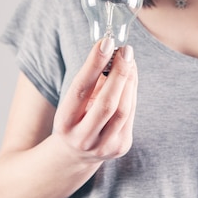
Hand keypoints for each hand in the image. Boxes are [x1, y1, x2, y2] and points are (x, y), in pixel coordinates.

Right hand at [53, 37, 136, 162]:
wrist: (75, 155)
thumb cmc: (74, 118)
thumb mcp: (73, 102)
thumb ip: (90, 80)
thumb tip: (111, 51)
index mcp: (65, 123)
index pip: (81, 89)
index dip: (94, 64)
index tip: (106, 42)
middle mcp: (83, 138)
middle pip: (107, 103)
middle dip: (119, 73)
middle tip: (126, 50)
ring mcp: (104, 146)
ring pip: (123, 109)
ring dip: (130, 80)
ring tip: (129, 60)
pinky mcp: (121, 147)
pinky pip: (131, 114)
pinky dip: (132, 92)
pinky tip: (131, 77)